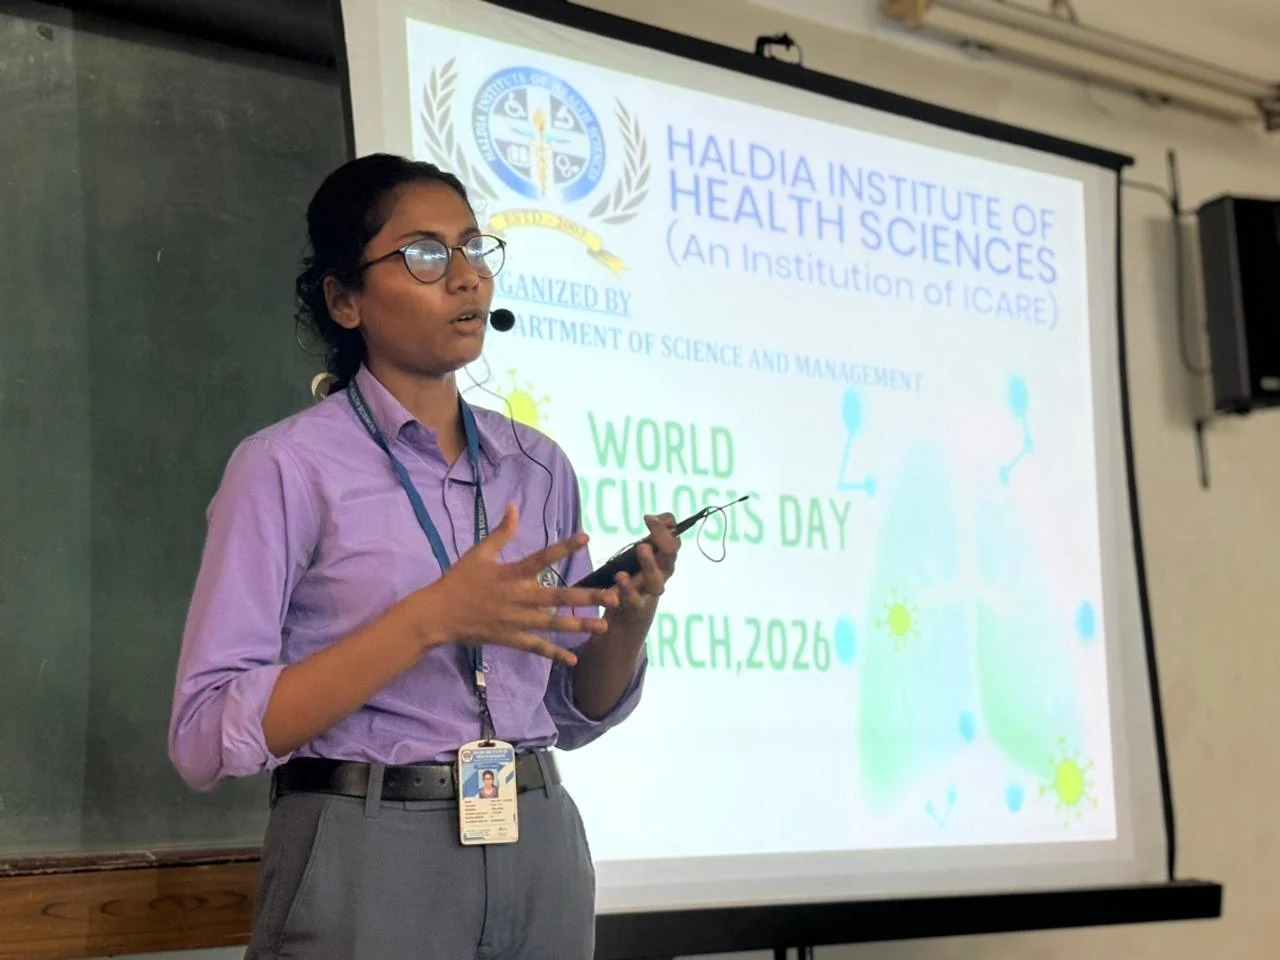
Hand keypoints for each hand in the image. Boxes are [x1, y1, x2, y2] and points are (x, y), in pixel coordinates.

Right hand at [426, 504, 616, 664]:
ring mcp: (516, 620)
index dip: (564, 547)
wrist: (438, 614)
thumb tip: (514, 506)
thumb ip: (501, 533)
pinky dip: (554, 653)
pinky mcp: (511, 638)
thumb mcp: (479, 553)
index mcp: (511, 574)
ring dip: (579, 625)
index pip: (542, 558)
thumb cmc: (459, 580)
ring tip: (605, 626)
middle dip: (587, 597)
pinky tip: (574, 658)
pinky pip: (536, 647)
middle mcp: (518, 597)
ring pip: (553, 624)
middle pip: (557, 596)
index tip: (587, 538)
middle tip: (615, 597)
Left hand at [611, 513, 680, 616]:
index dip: (665, 527)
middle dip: (663, 540)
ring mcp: (649, 592)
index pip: (673, 540)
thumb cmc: (638, 581)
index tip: (648, 517)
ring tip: (642, 548)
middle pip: (670, 557)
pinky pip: (634, 599)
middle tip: (651, 522)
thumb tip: (662, 518)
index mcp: (664, 561)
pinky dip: (627, 588)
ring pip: (655, 580)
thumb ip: (655, 537)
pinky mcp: (636, 607)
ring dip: (650, 563)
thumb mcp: (646, 557)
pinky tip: (620, 576)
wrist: (629, 619)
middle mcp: (661, 575)